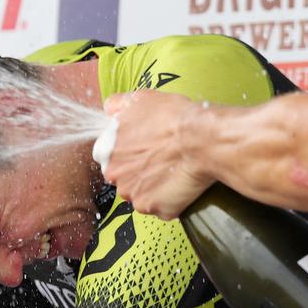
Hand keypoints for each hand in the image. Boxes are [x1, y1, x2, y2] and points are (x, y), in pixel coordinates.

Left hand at [99, 91, 214, 218]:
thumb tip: (110, 110)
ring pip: (139, 193)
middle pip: (123, 176)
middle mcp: (114, 174)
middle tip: (161, 159)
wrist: (201, 139)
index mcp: (107, 149)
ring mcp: (132, 193)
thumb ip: (117, 105)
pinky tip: (179, 183)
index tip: (145, 149)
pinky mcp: (151, 207)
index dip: (129, 152)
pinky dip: (167, 198)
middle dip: (138, 170)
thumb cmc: (174, 118)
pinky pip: (157, 206)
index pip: (110, 156)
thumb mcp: (141, 99)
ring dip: (152, 185)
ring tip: (172, 171)